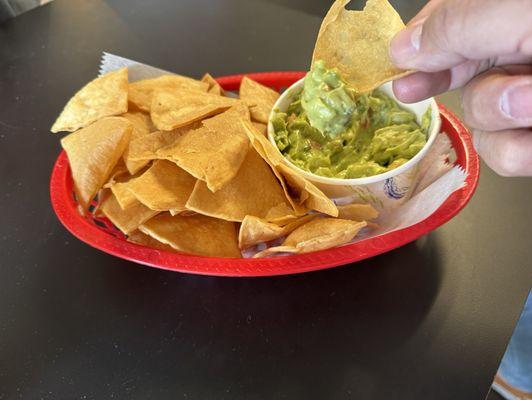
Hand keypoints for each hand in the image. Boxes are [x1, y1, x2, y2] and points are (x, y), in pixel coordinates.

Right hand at [389, 0, 531, 176]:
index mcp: (509, 12)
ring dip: (500, 118)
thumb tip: (404, 47)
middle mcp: (520, 53)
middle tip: (413, 90)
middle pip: (462, 76)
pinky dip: (520, 153)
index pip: (451, 24)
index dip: (419, 47)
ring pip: (482, 122)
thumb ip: (459, 25)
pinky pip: (506, 154)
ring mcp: (528, 98)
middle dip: (452, 85)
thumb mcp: (518, 11)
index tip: (398, 70)